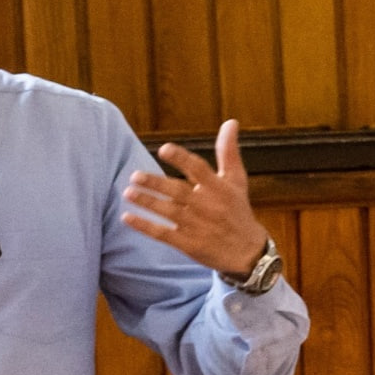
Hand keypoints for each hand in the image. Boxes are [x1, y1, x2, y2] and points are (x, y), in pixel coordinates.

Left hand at [121, 119, 266, 275]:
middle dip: (156, 184)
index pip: (199, 170)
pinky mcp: (189, 244)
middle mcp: (208, 206)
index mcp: (219, 188)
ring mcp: (198, 226)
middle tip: (134, 176)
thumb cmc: (238, 210)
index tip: (164, 149)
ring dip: (147, 203)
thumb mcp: (237, 180)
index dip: (181, 159)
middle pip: (178, 192)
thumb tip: (230, 121)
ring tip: (128, 193)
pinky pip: (163, 234)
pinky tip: (127, 217)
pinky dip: (145, 226)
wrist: (247, 252)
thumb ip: (228, 151)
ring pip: (169, 212)